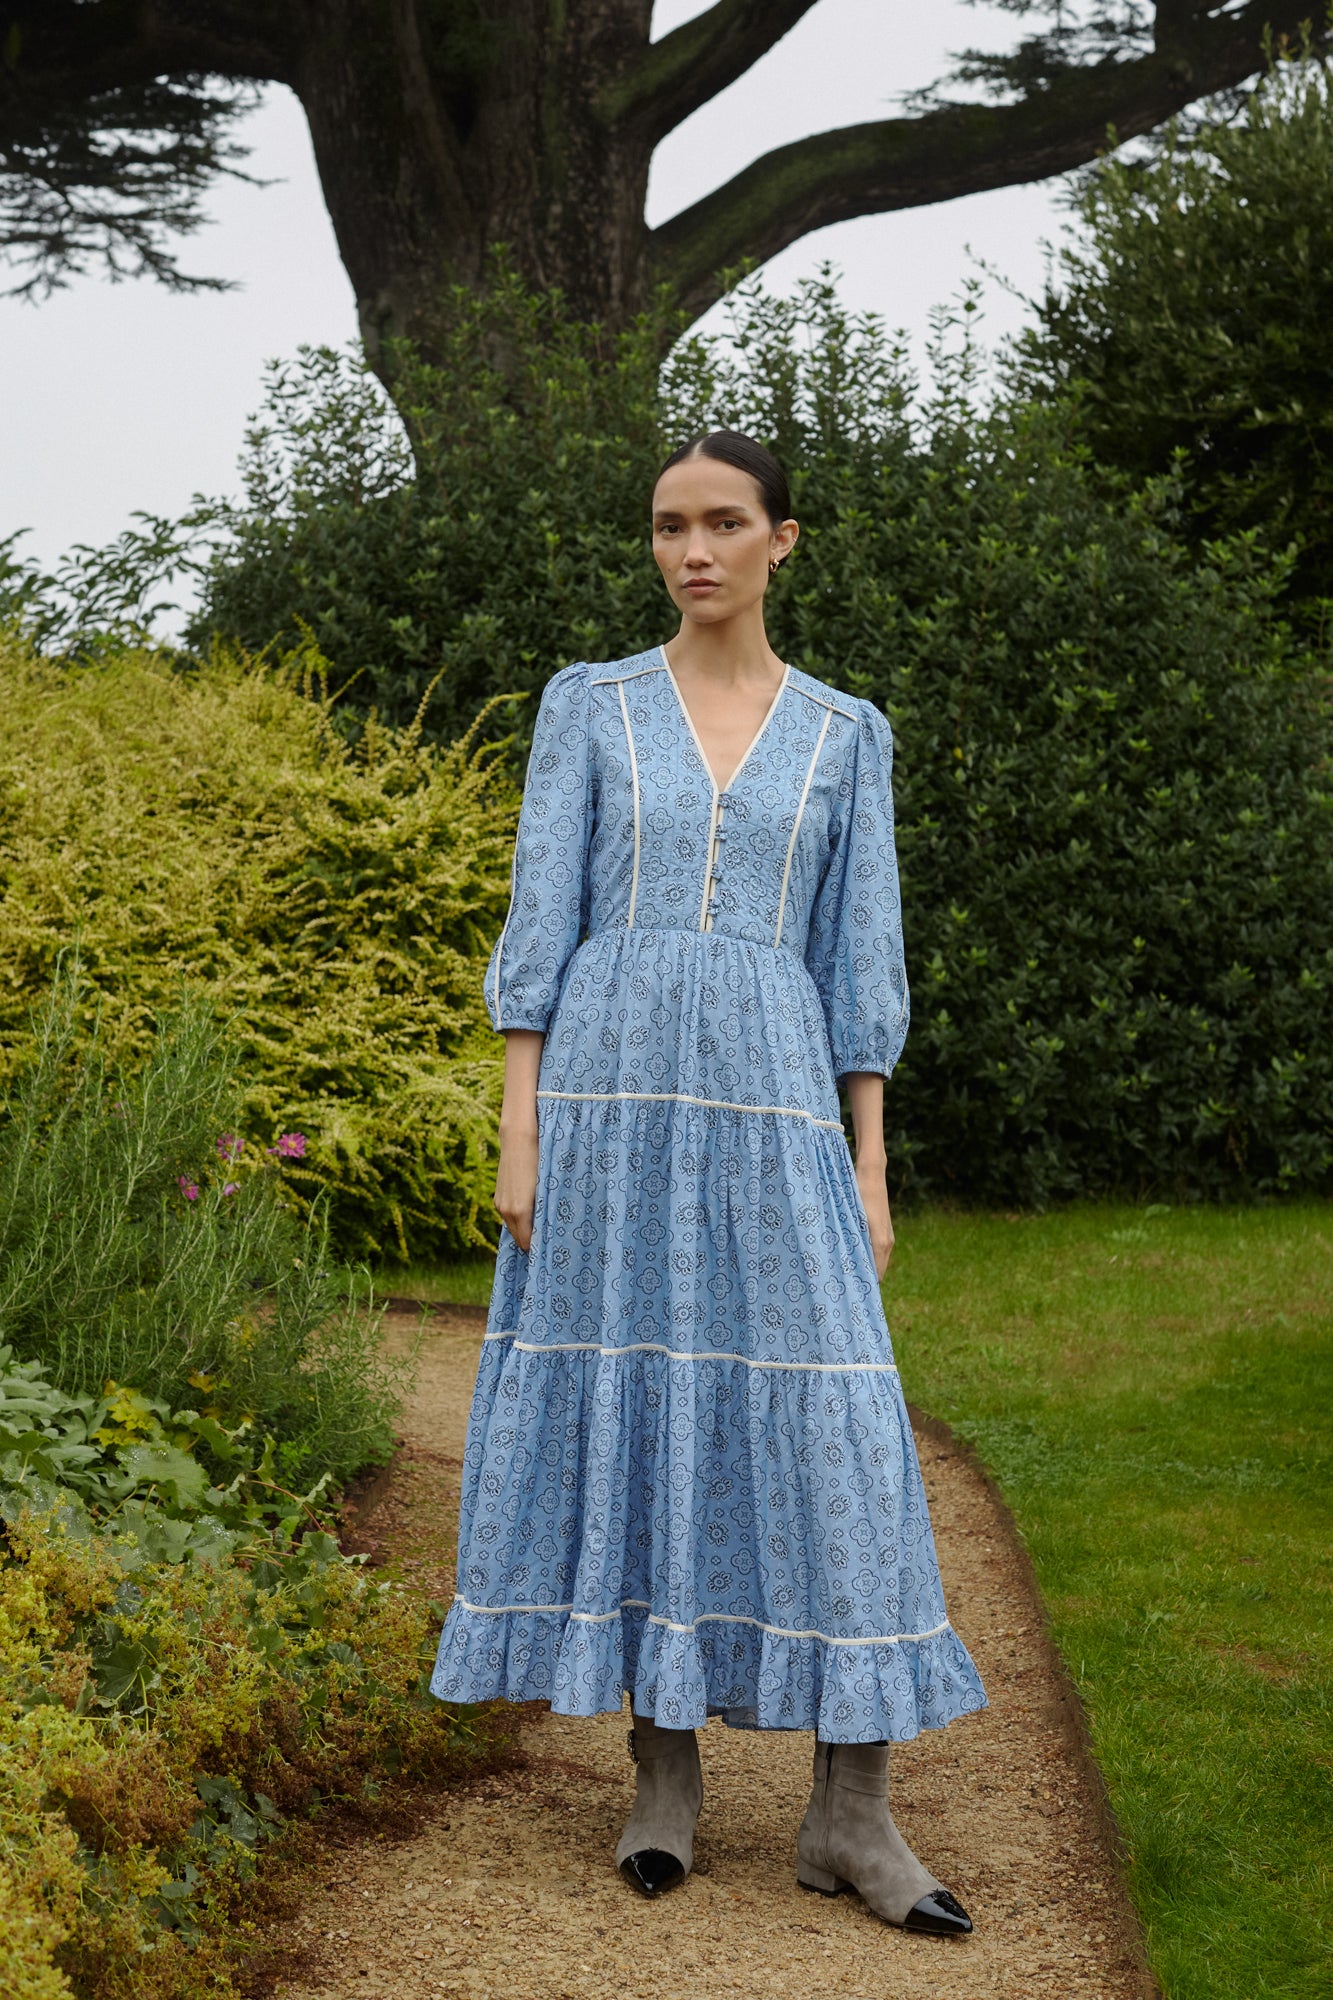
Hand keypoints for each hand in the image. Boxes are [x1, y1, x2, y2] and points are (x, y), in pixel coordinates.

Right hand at [494, 1122, 538, 1251]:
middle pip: (519, 1238)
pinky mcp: (498, 1197)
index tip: (551, 1250)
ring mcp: (500, 1204)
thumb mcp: (547, 1187)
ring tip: (541, 1230)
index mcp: (520, 1211)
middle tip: (549, 1244)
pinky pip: (509, 1217)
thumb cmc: (539, 1161)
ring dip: (525, 1230)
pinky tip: (531, 1215)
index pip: (527, 1241)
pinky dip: (518, 1220)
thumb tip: (552, 1228)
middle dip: (532, 1241)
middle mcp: (506, 1210)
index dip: (539, 1248)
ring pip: (513, 1227)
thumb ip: (546, 1210)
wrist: (519, 1139)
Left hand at [855, 1154, 894, 1279]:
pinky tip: (852, 1257)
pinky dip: (866, 1257)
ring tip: (847, 1275)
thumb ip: (856, 1245)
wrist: (871, 1176)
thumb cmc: (860, 1197)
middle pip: (878, 1271)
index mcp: (882, 1244)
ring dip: (865, 1267)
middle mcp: (887, 1243)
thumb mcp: (856, 1222)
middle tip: (847, 1288)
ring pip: (876, 1260)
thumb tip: (852, 1266)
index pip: (877, 1275)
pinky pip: (876, 1250)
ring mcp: (886, 1236)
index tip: (854, 1294)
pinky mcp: (883, 1230)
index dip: (867, 1286)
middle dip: (865, 1279)